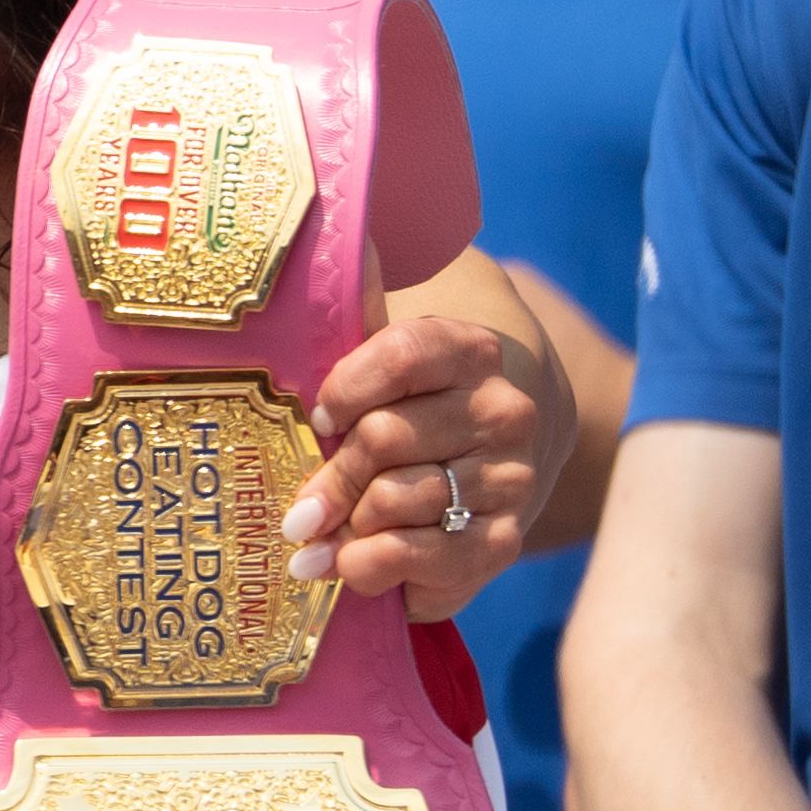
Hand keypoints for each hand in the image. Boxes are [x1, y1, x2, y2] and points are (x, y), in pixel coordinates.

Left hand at [281, 313, 550, 619]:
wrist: (489, 466)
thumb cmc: (411, 412)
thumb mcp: (385, 365)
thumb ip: (353, 321)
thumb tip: (341, 244)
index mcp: (469, 352)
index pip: (401, 356)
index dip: (345, 391)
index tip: (321, 419)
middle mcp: (501, 412)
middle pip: (383, 437)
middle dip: (331, 476)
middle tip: (301, 508)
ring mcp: (509, 479)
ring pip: (393, 499)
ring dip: (345, 524)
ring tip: (320, 538)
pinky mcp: (503, 541)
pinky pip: (418, 555)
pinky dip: (367, 565)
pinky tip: (345, 564)